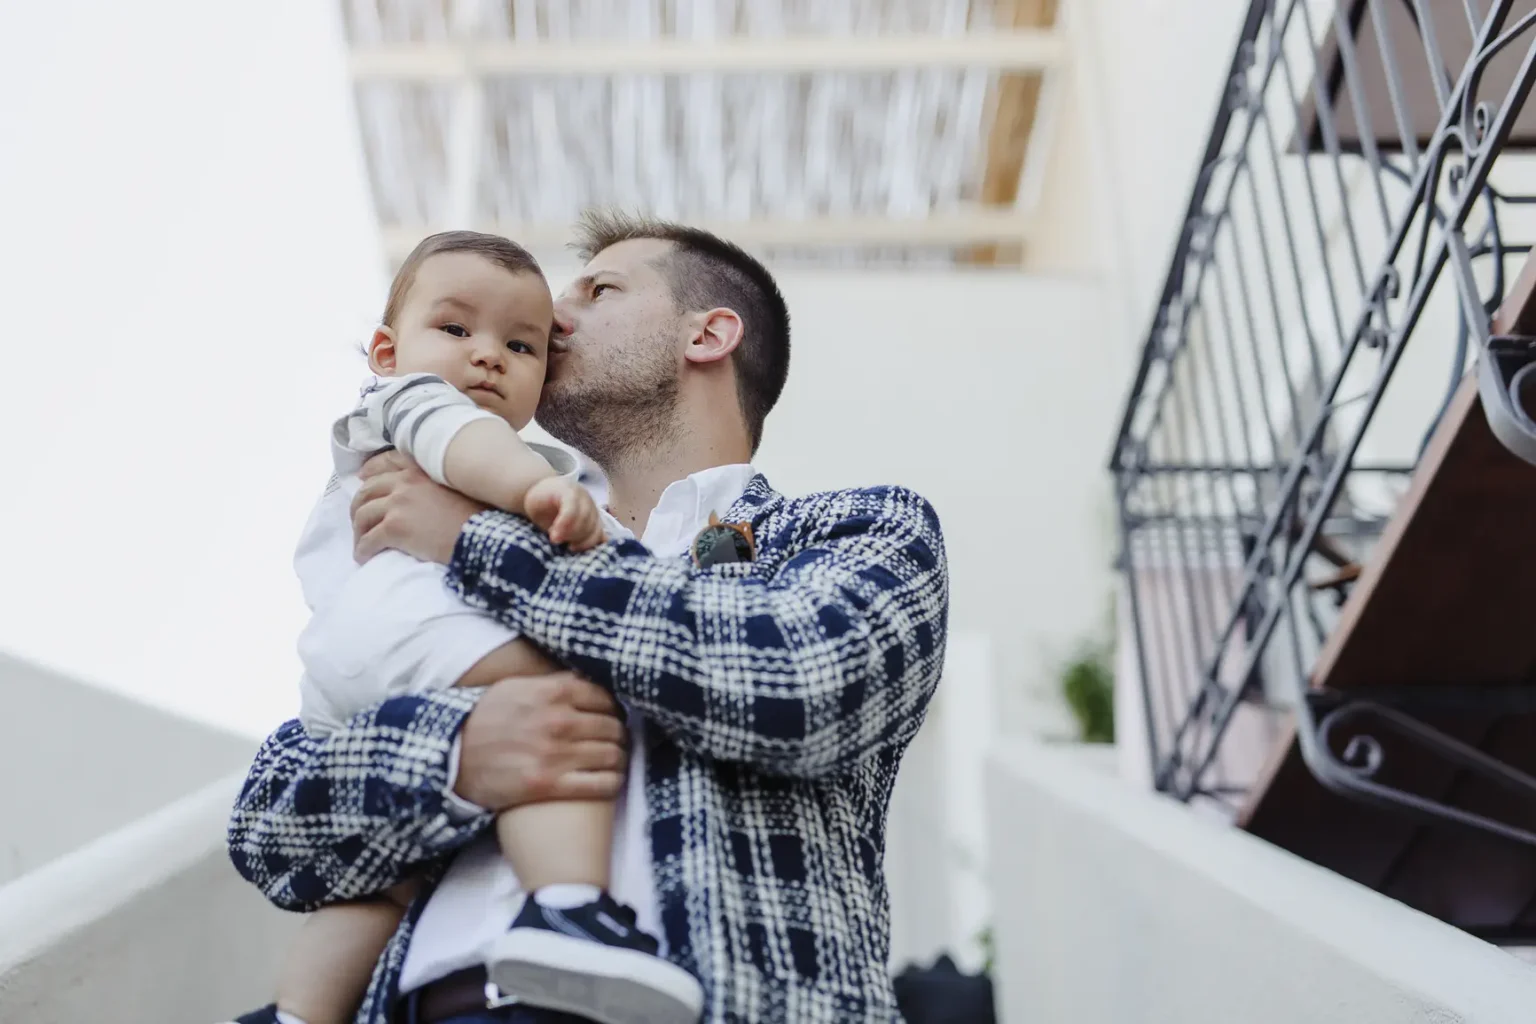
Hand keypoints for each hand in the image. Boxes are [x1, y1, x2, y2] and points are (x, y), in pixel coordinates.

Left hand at [351, 450, 485, 563]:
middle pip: (367, 491)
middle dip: (359, 506)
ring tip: (362, 542)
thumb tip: (419, 498)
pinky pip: (368, 540)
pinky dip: (362, 550)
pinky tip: (364, 557)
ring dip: (358, 531)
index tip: (361, 477)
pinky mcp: (393, 528)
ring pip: (362, 516)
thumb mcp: (457, 488)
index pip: (387, 463)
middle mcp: (405, 483)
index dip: (371, 470)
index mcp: (421, 470)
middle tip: (360, 521)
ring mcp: (397, 504)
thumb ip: (435, 484)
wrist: (480, 538)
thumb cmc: (476, 517)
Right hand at [456, 671, 626, 809]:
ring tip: (615, 762)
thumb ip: (553, 683)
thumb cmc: (484, 719)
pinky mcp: (550, 785)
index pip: (607, 699)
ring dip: (619, 759)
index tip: (611, 718)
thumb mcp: (516, 687)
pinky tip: (609, 780)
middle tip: (616, 743)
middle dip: (618, 736)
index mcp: (553, 692)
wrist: (452, 756)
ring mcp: (556, 754)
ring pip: (613, 755)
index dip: (613, 710)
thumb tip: (584, 680)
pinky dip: (612, 782)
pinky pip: (602, 784)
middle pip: (613, 727)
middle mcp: (559, 721)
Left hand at [525, 476, 605, 551]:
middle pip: (586, 520)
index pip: (572, 508)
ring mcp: (593, 509)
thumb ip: (543, 518)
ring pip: (595, 529)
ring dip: (580, 542)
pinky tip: (579, 547)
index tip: (553, 538)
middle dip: (571, 535)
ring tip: (566, 544)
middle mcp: (585, 498)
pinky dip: (592, 543)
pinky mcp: (597, 520)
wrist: (549, 493)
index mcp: (568, 490)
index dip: (564, 525)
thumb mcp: (534, 505)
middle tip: (556, 540)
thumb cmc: (540, 500)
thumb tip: (556, 537)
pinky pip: (600, 534)